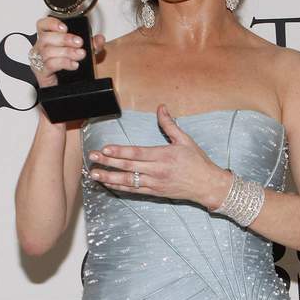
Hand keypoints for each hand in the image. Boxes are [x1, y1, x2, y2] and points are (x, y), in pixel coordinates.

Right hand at [30, 15, 105, 89]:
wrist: (69, 89)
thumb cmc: (72, 69)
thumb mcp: (85, 53)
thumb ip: (93, 45)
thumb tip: (99, 39)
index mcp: (48, 39)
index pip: (43, 25)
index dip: (51, 23)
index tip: (65, 27)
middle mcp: (41, 48)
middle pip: (46, 37)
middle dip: (64, 39)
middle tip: (79, 43)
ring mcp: (39, 60)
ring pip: (47, 51)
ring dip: (66, 52)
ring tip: (79, 55)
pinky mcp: (41, 73)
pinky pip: (50, 64)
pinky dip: (63, 63)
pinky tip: (73, 64)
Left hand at [87, 104, 230, 209]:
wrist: (208, 185)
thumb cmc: (197, 162)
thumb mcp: (185, 140)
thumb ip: (169, 124)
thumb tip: (161, 107)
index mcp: (163, 156)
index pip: (136, 153)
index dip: (119, 151)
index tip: (104, 148)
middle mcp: (157, 171)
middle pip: (128, 167)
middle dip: (108, 163)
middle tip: (91, 158)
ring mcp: (155, 183)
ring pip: (128, 181)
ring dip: (109, 178)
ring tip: (94, 174)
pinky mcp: (155, 192)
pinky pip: (134, 190)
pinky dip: (120, 187)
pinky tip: (108, 184)